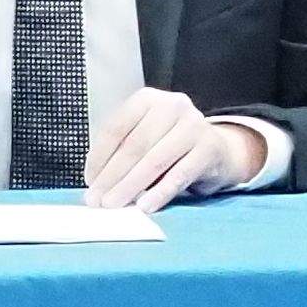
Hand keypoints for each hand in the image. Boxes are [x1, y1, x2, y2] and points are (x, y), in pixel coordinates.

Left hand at [90, 90, 271, 208]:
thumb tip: (97, 183)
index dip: (100, 156)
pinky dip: (160, 193)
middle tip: (97, 200)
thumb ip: (122, 151)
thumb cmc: (170, 145)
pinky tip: (145, 207)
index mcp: (148, 99)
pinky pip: (180, 174)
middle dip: (112, 176)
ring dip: (131, 186)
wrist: (216, 149)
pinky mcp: (209, 148)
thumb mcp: (145, 137)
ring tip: (114, 205)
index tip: (89, 181)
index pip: (116, 127)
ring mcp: (193, 125)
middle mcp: (172, 106)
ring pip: (155, 160)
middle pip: (135, 145)